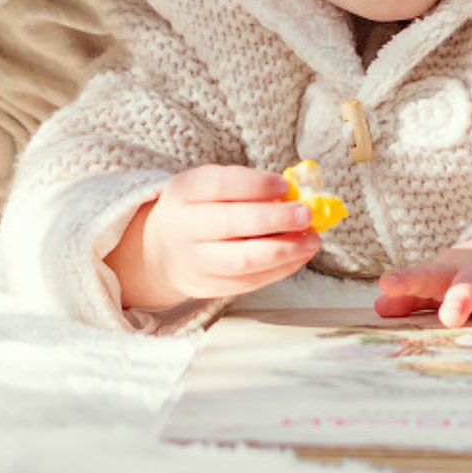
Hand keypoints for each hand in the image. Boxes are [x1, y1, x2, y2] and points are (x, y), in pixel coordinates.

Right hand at [106, 164, 318, 311]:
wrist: (160, 250)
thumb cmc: (199, 208)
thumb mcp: (209, 186)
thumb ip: (245, 185)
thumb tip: (294, 193)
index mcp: (184, 192)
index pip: (219, 186)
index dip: (255, 185)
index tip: (285, 185)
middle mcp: (184, 227)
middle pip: (229, 223)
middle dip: (274, 219)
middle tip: (306, 214)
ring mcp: (194, 262)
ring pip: (240, 260)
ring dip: (283, 251)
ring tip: (311, 240)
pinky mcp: (207, 287)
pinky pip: (247, 283)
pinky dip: (278, 270)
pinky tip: (299, 256)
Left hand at [377, 227, 471, 337]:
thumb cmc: (471, 276)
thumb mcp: (443, 281)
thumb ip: (412, 297)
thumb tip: (378, 307)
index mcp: (455, 272)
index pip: (427, 275)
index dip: (407, 281)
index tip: (386, 285)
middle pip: (471, 283)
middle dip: (461, 298)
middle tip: (450, 316)